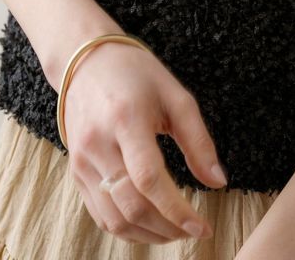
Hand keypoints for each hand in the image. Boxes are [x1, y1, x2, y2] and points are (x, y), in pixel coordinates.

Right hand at [62, 39, 227, 243]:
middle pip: (131, 205)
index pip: (149, 179)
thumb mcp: (175, 96)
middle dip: (167, 228)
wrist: (85, 60)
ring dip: (148, 234)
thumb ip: (198, 140)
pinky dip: (126, 227)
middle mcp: (98, 143)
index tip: (202, 227)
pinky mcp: (76, 171)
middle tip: (192, 230)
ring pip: (113, 218)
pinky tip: (149, 224)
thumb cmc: (136, 74)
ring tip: (174, 231)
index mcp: (126, 120)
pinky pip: (99, 213)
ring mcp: (82, 160)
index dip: (177, 210)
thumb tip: (218, 182)